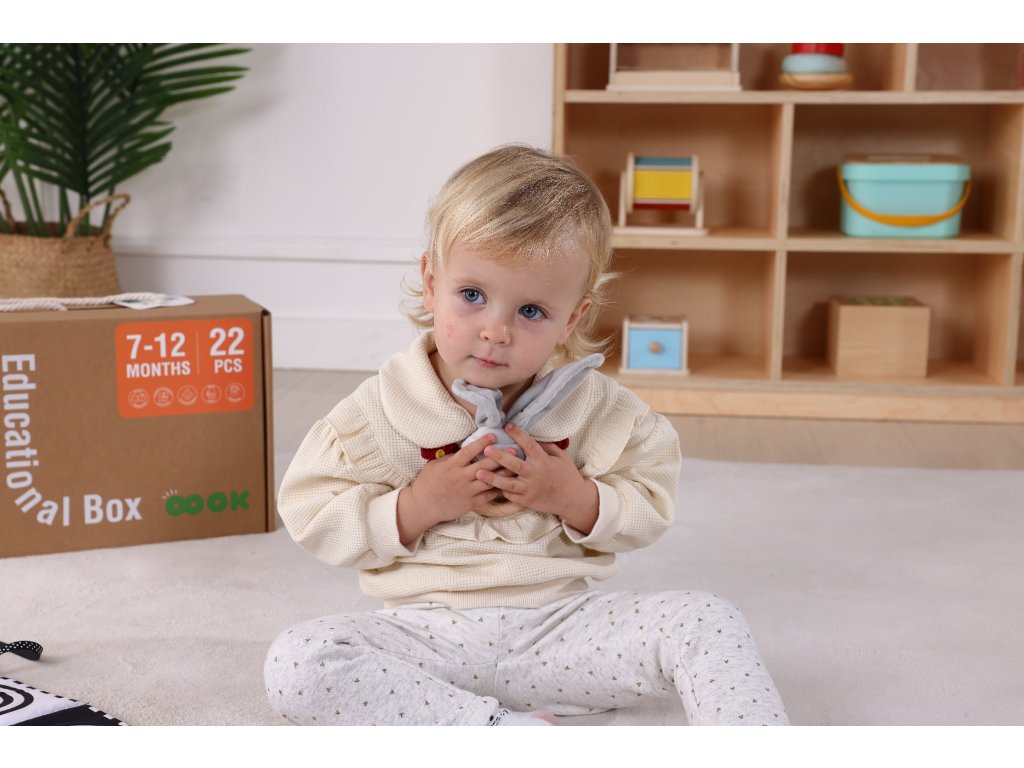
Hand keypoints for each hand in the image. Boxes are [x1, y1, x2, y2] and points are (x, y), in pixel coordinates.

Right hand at [396, 433, 505, 543]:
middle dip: (500, 457)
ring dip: (504, 473)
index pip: (469, 451)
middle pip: (484, 465)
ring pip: (490, 481)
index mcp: (451, 466)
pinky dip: (499, 490)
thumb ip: (450, 458)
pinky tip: (509, 485)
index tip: (493, 435)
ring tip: (516, 467)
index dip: (482, 442)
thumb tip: (462, 448)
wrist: (422, 506)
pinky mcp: (470, 503)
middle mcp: (461, 477)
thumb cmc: (427, 483)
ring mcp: (467, 491)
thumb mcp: (435, 466)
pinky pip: (488, 496)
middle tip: (514, 449)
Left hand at [476, 423, 598, 532]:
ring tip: (478, 473)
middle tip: (486, 449)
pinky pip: (511, 496)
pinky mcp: (527, 501)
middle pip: (514, 464)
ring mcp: (530, 489)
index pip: (529, 445)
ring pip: (508, 483)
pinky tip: (488, 486)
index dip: (518, 434)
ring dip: (492, 478)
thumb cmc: (567, 475)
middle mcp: (535, 474)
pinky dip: (500, 491)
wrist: (573, 499)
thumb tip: (532, 437)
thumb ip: (547, 447)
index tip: (508, 426)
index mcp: (543, 461)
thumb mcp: (561, 457)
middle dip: (499, 457)